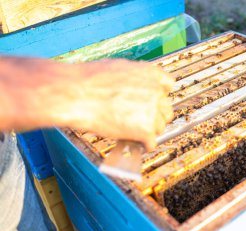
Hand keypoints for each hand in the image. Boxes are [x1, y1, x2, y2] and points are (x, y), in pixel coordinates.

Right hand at [1, 58, 173, 150]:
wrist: (75, 93)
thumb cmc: (88, 79)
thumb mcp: (117, 69)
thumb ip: (134, 78)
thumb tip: (134, 87)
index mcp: (151, 74)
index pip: (168, 86)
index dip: (160, 95)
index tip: (154, 102)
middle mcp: (156, 91)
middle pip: (166, 109)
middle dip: (155, 116)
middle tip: (143, 120)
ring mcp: (153, 111)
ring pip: (160, 127)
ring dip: (150, 131)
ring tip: (136, 133)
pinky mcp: (146, 130)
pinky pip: (151, 143)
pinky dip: (144, 146)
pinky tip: (138, 145)